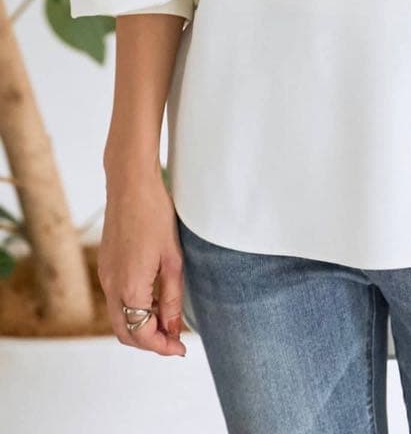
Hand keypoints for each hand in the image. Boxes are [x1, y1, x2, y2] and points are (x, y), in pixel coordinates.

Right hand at [97, 167, 186, 355]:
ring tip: (169, 319)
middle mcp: (111, 286)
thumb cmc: (155, 216)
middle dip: (149, 342)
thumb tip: (173, 329)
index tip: (181, 349)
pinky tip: (155, 299)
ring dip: (141, 326)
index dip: (162, 347)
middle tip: (175, 341)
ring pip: (119, 318)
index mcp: (129, 287)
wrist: (131, 185)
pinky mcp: (106, 265)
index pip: (142, 334)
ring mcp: (105, 276)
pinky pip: (116, 299)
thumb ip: (171, 298)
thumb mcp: (173, 259)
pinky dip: (133, 308)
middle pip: (125, 333)